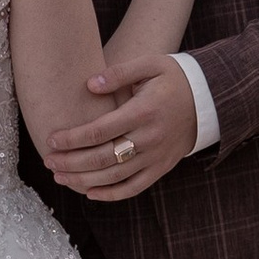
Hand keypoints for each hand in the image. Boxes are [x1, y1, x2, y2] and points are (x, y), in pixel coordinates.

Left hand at [46, 54, 199, 200]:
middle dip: (72, 162)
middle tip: (49, 161)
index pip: (100, 131)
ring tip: (60, 177)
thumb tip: (90, 85)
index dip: (73, 138)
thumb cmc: (174, 79)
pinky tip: (89, 192)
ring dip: (84, 180)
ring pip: (115, 177)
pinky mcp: (161, 168)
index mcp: (143, 112)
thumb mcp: (151, 64)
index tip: (51, 139)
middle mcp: (149, 138)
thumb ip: (119, 72)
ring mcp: (156, 157)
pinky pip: (134, 188)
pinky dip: (111, 194)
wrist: (209, 100)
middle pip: (103, 158)